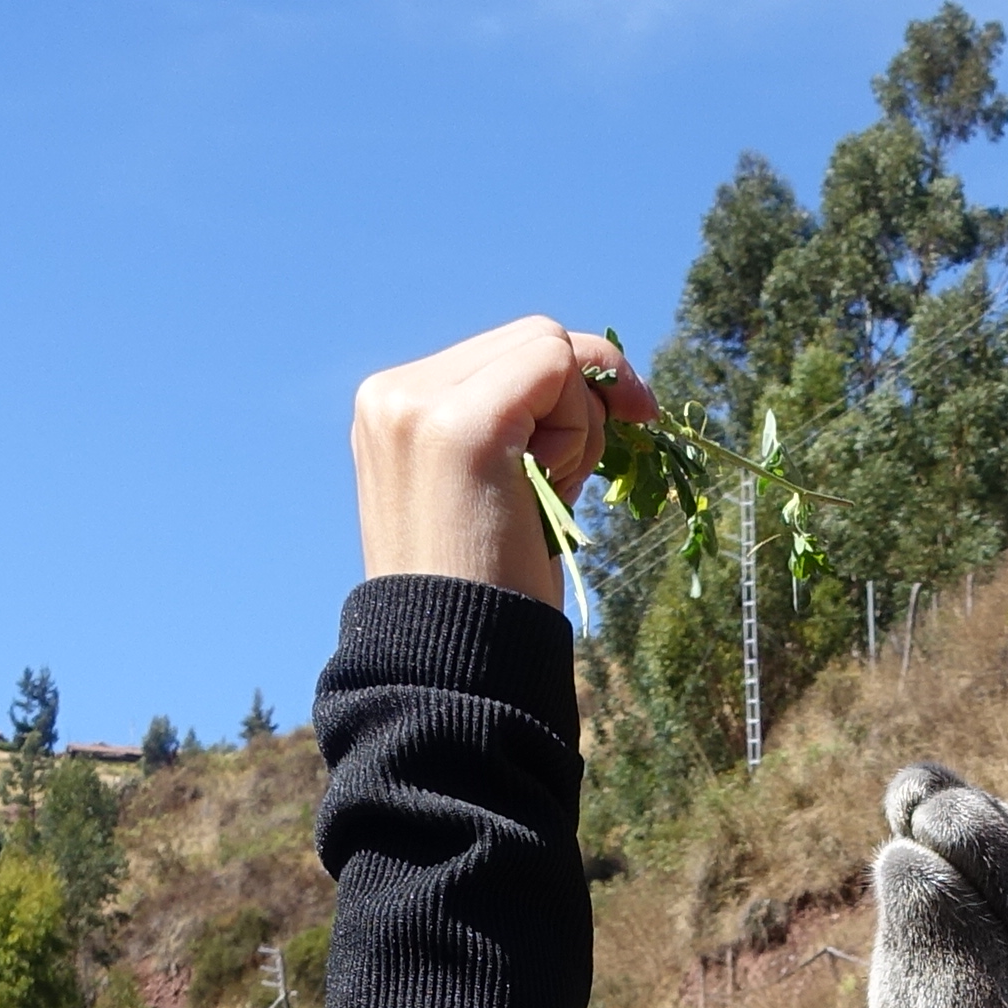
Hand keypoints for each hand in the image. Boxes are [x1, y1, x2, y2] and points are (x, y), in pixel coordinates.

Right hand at [351, 317, 652, 601]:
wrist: (452, 669)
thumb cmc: (483, 592)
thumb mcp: (492, 486)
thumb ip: (515, 424)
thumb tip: (593, 370)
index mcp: (391, 408)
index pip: (506, 353)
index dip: (568, 390)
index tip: (615, 433)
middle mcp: (392, 394)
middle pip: (532, 338)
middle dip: (579, 402)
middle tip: (579, 478)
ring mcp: (417, 405)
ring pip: (548, 348)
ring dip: (577, 424)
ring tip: (538, 500)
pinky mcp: (459, 426)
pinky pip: (556, 367)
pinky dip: (578, 427)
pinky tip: (551, 486)